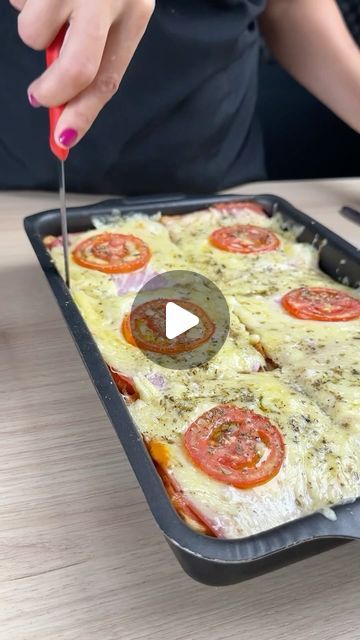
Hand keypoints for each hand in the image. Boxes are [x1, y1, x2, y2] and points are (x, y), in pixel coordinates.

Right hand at [11, 0, 154, 147]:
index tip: (63, 139)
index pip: (107, 78)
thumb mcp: (109, 12)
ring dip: (33, 30)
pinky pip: (18, 4)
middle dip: (53, 92)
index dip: (83, 114)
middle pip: (78, 69)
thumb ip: (91, 53)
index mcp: (134, 14)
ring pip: (34, 35)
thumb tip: (64, 103)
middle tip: (40, 97)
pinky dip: (22, 3)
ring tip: (46, 6)